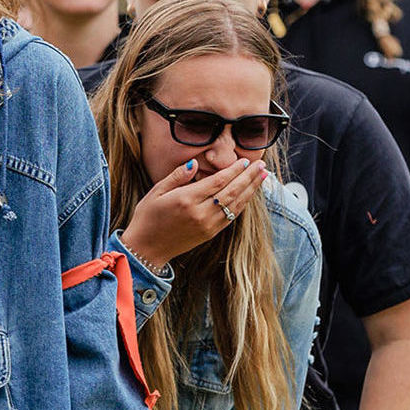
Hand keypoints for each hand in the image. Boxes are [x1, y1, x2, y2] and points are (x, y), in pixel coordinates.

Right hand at [118, 158, 266, 268]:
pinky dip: (242, 204)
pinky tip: (249, 195)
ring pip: (235, 204)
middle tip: (262, 165)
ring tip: (263, 177)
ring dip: (251, 190)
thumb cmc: (147, 217)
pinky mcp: (210, 233)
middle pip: (232, 191)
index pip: (218, 181)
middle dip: (249, 177)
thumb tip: (195, 164)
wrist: (146, 249)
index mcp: (186, 199)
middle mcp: (200, 213)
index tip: (245, 160)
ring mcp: (207, 225)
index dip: (234, 170)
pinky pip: (231, 216)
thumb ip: (177, 176)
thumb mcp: (156, 192)